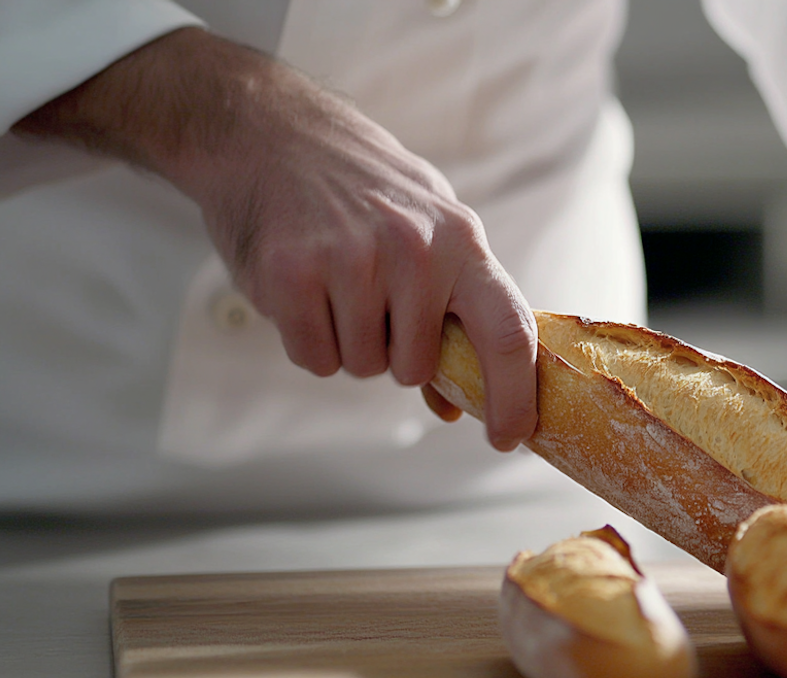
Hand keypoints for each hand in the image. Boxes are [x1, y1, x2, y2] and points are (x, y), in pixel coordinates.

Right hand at [15, 28, 535, 449]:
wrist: (271, 131)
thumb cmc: (364, 192)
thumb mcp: (430, 232)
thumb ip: (454, 311)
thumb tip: (457, 406)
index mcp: (462, 242)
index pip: (508, 332)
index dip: (515, 397)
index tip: (507, 438)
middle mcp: (413, 250)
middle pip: (414, 369)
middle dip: (392, 354)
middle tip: (371, 300)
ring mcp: (351, 260)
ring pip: (360, 367)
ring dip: (346, 344)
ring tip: (335, 283)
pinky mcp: (292, 273)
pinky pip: (313, 358)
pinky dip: (306, 339)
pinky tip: (303, 288)